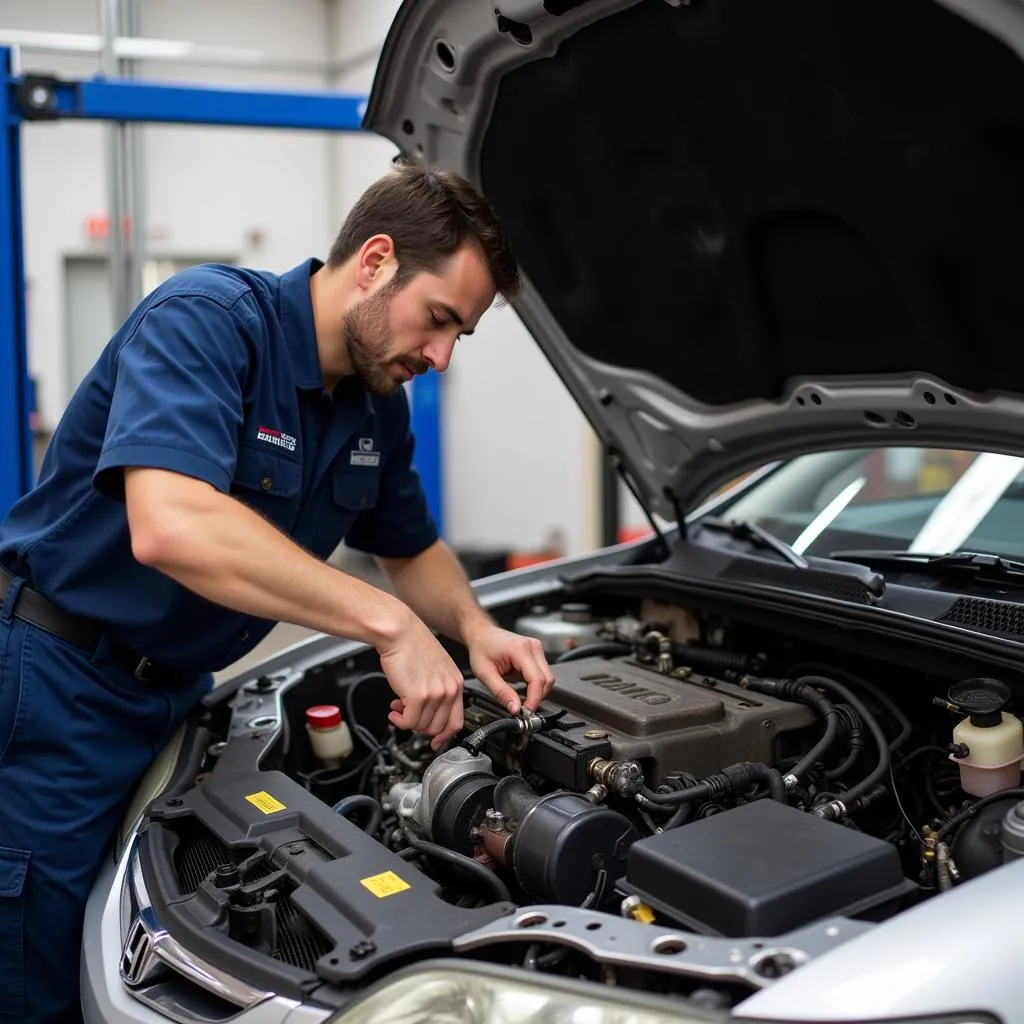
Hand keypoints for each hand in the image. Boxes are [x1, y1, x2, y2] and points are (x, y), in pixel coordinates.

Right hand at [378, 611, 464, 749]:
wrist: (399, 632)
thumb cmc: (412, 645)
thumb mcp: (435, 668)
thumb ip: (436, 691)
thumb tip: (427, 714)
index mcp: (456, 682)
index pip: (457, 720)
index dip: (444, 735)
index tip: (435, 741)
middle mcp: (450, 689)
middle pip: (438, 727)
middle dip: (420, 727)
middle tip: (408, 717)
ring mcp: (436, 694)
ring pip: (422, 726)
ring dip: (407, 722)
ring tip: (398, 708)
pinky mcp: (418, 696)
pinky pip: (409, 722)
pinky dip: (399, 721)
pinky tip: (394, 711)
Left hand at [465, 623, 555, 712]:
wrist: (482, 634)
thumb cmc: (481, 649)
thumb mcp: (485, 674)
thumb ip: (501, 692)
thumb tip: (515, 708)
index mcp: (519, 649)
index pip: (537, 679)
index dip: (534, 699)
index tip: (526, 711)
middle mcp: (532, 646)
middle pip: (546, 679)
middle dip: (537, 697)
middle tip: (523, 708)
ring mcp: (536, 648)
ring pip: (548, 678)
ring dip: (538, 692)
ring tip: (522, 698)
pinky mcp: (537, 653)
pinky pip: (543, 674)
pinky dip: (536, 685)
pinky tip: (524, 689)